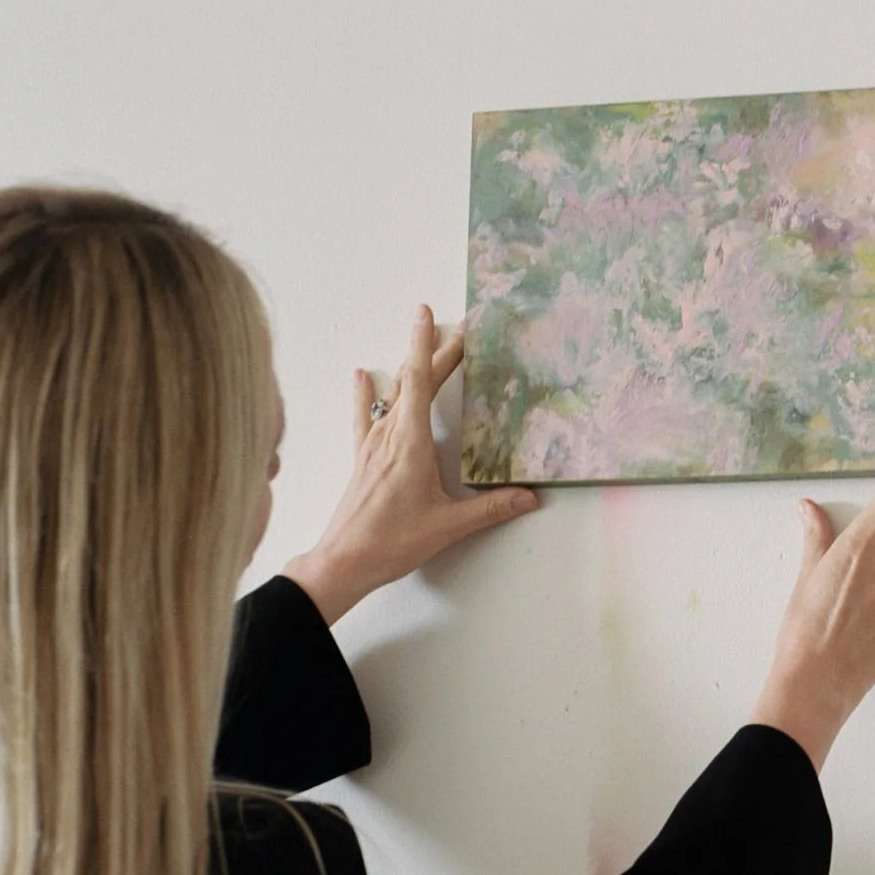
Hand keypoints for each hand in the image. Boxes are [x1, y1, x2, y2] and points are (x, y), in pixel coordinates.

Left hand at [281, 305, 536, 624]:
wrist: (346, 559)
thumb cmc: (393, 540)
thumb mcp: (449, 525)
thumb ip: (490, 508)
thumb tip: (529, 497)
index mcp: (410, 441)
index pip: (420, 380)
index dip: (429, 346)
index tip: (432, 315)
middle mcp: (389, 434)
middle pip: (411, 381)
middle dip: (432, 352)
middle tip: (453, 329)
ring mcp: (372, 444)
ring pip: (392, 393)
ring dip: (409, 368)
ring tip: (422, 347)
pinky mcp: (363, 457)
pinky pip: (367, 414)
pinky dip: (367, 392)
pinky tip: (362, 375)